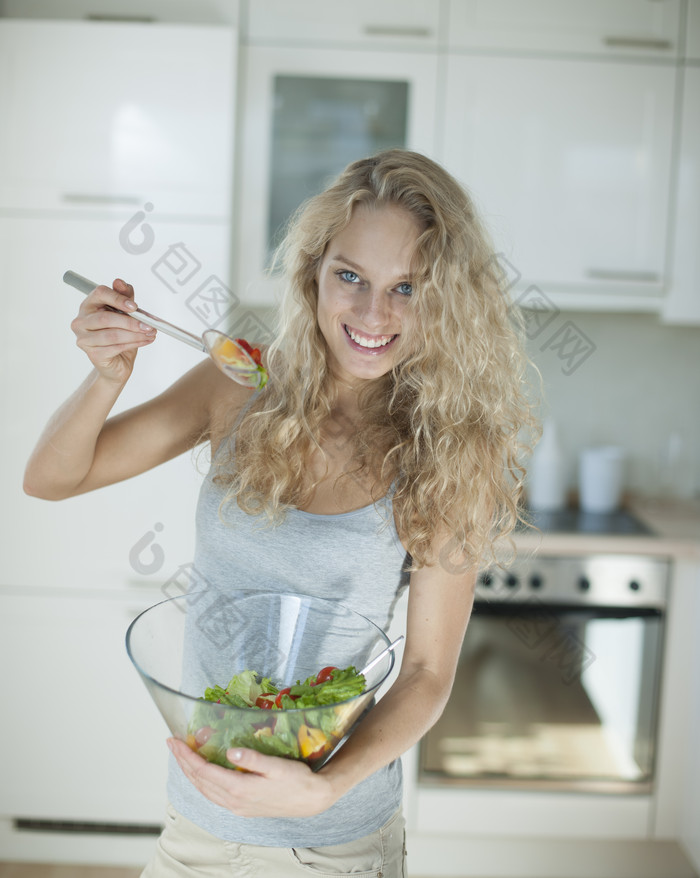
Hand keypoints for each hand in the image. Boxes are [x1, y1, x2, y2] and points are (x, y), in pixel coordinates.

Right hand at [70, 278, 155, 384]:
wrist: (117, 363)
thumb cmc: (119, 335)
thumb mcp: (125, 313)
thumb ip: (125, 297)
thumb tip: (120, 282)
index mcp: (88, 306)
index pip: (99, 294)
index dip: (118, 298)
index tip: (135, 306)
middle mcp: (81, 321)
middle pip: (106, 318)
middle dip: (131, 322)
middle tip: (149, 325)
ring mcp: (84, 339)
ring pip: (112, 334)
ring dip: (135, 334)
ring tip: (150, 334)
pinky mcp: (93, 354)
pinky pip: (116, 347)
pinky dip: (134, 344)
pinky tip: (145, 341)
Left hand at [168, 738, 336, 817]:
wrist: (312, 800)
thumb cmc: (297, 780)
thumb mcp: (277, 766)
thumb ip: (253, 759)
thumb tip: (231, 751)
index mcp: (240, 788)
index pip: (204, 771)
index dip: (187, 756)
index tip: (175, 741)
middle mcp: (234, 801)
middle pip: (199, 781)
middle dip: (183, 762)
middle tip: (173, 744)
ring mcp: (237, 806)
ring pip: (205, 790)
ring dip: (190, 773)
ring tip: (183, 756)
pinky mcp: (242, 807)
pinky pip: (214, 795)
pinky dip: (202, 782)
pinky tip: (203, 774)